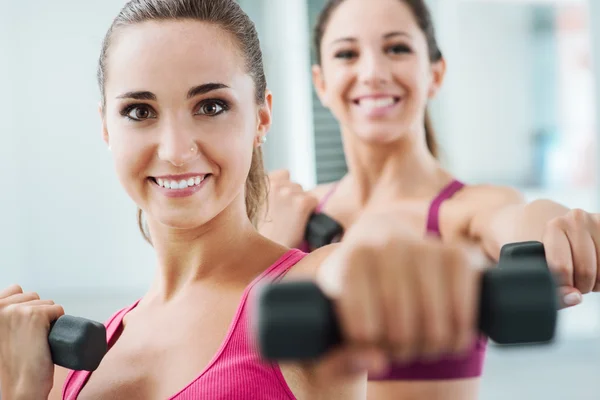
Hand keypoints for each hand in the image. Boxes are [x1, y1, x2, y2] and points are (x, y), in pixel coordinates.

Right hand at [0, 285, 63, 398]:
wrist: (19, 388)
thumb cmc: (12, 365)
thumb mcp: (1, 334)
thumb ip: (6, 318)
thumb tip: (19, 297)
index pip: (14, 289)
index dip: (26, 305)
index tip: (26, 325)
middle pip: (33, 296)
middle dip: (38, 312)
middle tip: (31, 338)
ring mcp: (17, 309)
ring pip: (47, 302)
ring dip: (49, 318)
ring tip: (38, 340)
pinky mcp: (34, 315)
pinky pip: (58, 309)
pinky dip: (59, 322)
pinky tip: (48, 338)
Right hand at [258, 170, 318, 247]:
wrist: (262, 255)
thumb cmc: (258, 233)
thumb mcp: (254, 206)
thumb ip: (265, 192)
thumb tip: (279, 182)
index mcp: (261, 182)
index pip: (283, 174)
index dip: (284, 188)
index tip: (279, 204)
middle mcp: (275, 184)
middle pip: (295, 184)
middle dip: (292, 197)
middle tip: (284, 217)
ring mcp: (288, 193)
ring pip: (304, 192)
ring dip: (300, 204)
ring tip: (289, 222)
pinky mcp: (301, 203)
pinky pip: (313, 201)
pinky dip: (310, 211)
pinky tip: (298, 223)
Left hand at [313, 211, 486, 379]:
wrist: (384, 245)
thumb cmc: (357, 290)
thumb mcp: (335, 321)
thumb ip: (339, 357)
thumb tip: (377, 365)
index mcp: (354, 259)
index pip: (364, 332)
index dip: (369, 349)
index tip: (369, 340)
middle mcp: (389, 245)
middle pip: (400, 333)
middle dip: (400, 351)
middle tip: (396, 345)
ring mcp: (426, 247)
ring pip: (435, 329)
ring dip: (430, 348)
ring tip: (419, 342)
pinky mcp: (458, 255)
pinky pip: (463, 315)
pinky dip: (458, 336)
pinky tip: (448, 335)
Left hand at [542, 209, 599, 307]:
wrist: (563, 228)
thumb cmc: (548, 249)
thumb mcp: (539, 263)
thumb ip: (553, 287)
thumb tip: (573, 298)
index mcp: (554, 226)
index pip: (561, 268)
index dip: (562, 286)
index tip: (562, 289)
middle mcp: (576, 220)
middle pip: (586, 272)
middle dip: (580, 285)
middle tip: (574, 282)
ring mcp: (597, 221)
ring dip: (596, 281)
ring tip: (584, 275)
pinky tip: (596, 268)